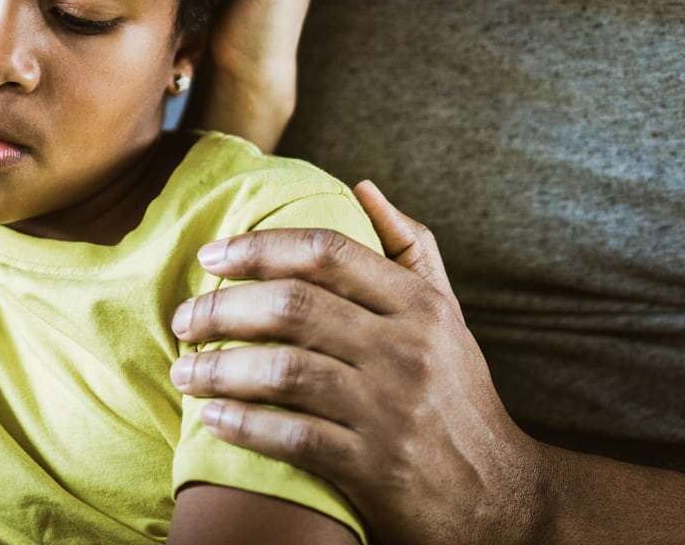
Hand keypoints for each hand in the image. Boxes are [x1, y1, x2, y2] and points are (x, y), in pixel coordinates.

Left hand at [168, 182, 545, 544]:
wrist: (502, 497)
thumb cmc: (458, 395)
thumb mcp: (448, 317)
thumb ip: (410, 248)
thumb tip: (362, 186)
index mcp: (419, 305)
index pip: (328, 251)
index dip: (260, 246)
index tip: (212, 256)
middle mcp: (406, 350)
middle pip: (293, 306)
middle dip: (223, 308)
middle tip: (183, 319)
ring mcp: (391, 410)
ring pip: (284, 371)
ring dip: (220, 369)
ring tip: (184, 371)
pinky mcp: (376, 468)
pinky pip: (293, 436)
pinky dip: (244, 424)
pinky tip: (213, 418)